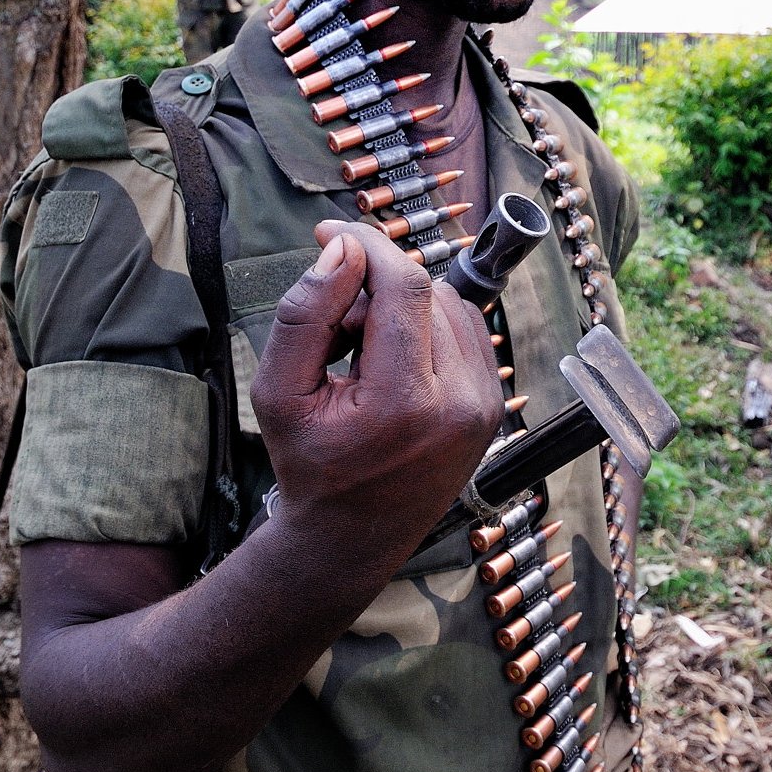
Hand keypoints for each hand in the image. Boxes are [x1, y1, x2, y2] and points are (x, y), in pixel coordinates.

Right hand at [250, 222, 503, 536]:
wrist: (352, 539)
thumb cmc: (310, 465)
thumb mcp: (278, 392)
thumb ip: (304, 315)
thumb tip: (342, 249)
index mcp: (407, 403)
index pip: (405, 286)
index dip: (367, 245)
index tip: (329, 232)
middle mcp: (461, 402)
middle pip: (425, 291)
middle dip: (373, 289)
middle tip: (334, 330)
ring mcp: (485, 404)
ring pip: (447, 303)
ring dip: (400, 308)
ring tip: (360, 356)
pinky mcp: (493, 403)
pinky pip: (464, 329)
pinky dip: (425, 329)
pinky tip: (392, 365)